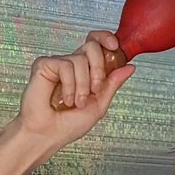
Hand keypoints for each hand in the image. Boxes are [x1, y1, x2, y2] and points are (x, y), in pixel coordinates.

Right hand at [17, 30, 134, 144]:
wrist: (49, 135)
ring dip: (83, 85)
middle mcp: (72, 64)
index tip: (115, 46)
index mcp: (86, 71)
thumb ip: (112, 84)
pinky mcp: (44, 65)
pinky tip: (65, 99)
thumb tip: (129, 67)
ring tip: (76, 102)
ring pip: (80, 59)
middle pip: (91, 45)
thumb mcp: (99, 105)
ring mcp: (58, 63)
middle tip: (94, 89)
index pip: (97, 44)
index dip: (106, 39)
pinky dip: (69, 85)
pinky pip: (65, 65)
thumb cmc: (68, 125)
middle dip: (98, 68)